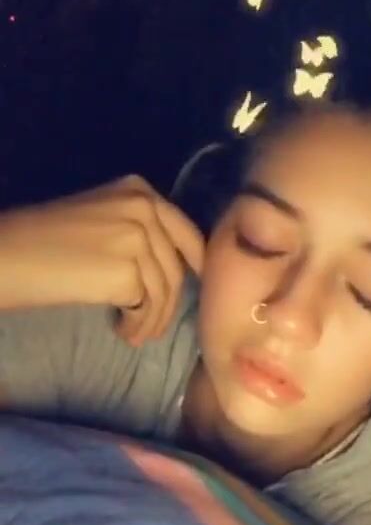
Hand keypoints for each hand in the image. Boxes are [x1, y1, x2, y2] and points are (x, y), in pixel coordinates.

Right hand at [0, 174, 204, 344]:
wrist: (7, 256)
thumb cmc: (43, 242)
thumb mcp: (100, 218)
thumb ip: (138, 230)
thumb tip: (176, 266)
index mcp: (139, 190)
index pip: (185, 232)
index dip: (196, 264)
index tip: (197, 287)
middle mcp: (144, 207)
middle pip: (177, 266)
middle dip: (169, 303)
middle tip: (151, 327)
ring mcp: (139, 237)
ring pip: (165, 291)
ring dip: (151, 320)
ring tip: (133, 334)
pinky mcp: (127, 271)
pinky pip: (147, 307)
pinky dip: (136, 324)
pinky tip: (120, 329)